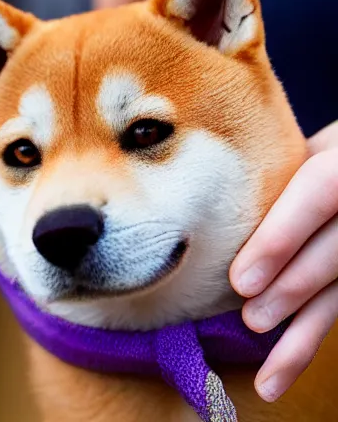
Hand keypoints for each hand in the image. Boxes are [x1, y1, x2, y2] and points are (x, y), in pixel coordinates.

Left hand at [230, 121, 337, 401]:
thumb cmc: (314, 156)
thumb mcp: (297, 150)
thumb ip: (269, 174)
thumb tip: (202, 201)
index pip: (320, 191)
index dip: (282, 238)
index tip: (241, 281)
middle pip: (335, 251)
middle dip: (291, 288)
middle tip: (251, 319)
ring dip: (305, 333)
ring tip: (268, 376)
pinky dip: (310, 339)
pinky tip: (281, 371)